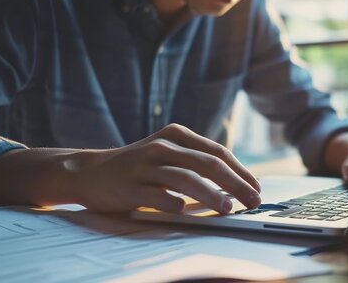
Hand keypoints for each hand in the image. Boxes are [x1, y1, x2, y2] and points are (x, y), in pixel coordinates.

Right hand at [71, 124, 260, 212]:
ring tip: (228, 209)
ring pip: (186, 179)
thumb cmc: (139, 166)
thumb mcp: (168, 153)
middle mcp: (162, 146)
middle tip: (253, 200)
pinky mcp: (130, 186)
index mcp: (176, 135)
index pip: (217, 152)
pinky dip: (175, 204)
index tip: (256, 187)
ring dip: (211, 195)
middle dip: (236, 184)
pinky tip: (186, 212)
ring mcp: (145, 166)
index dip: (240, 171)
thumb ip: (196, 161)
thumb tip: (237, 182)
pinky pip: (158, 197)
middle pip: (208, 164)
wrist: (90, 172)